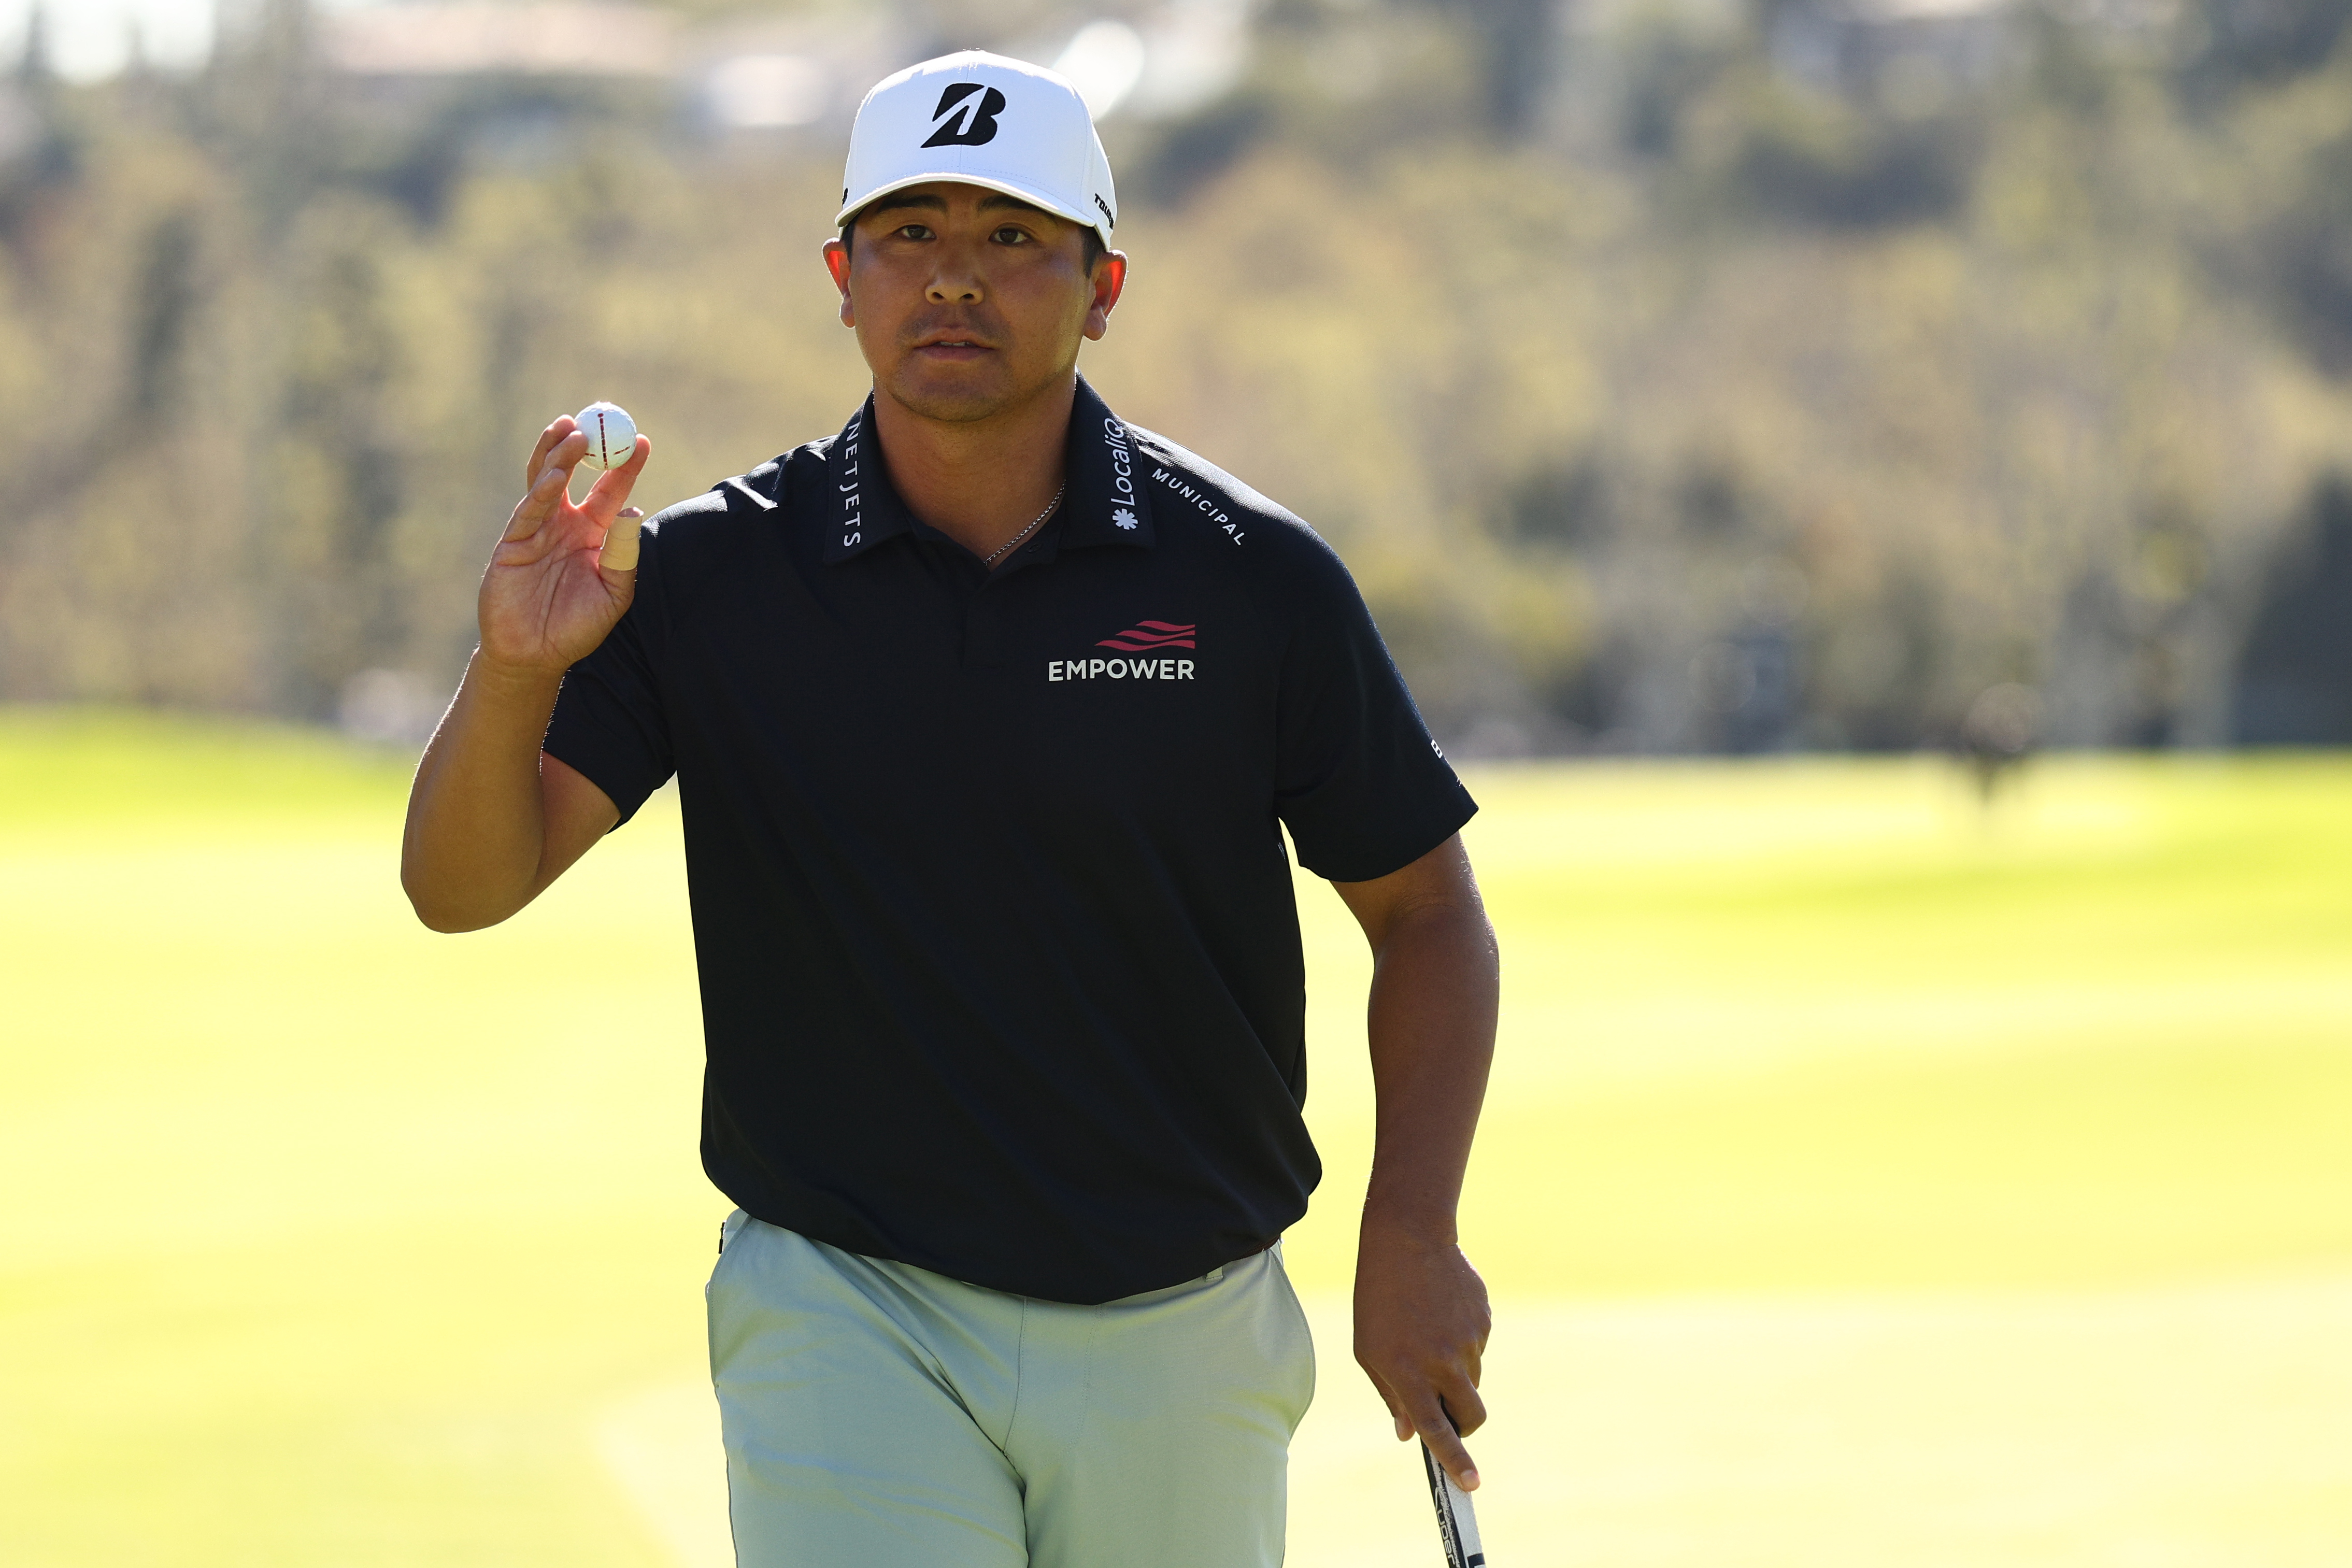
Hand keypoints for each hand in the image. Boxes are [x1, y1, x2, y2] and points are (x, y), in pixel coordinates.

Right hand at [477, 415, 651, 677]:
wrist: (535, 656)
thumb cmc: (577, 627)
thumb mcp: (613, 593)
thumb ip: (623, 554)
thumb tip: (635, 510)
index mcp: (594, 534)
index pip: (611, 491)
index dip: (625, 466)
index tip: (643, 442)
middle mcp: (565, 524)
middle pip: (574, 475)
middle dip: (586, 447)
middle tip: (601, 420)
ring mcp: (537, 530)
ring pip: (545, 482)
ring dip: (557, 456)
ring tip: (572, 431)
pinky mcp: (513, 543)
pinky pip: (528, 511)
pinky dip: (540, 491)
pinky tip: (554, 475)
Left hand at [1354, 1221, 1490, 1491]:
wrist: (1407, 1239)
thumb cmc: (1378, 1298)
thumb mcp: (1368, 1350)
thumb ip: (1390, 1394)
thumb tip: (1407, 1434)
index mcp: (1408, 1373)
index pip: (1436, 1430)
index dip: (1455, 1461)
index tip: (1470, 1485)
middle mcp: (1442, 1362)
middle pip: (1471, 1415)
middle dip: (1464, 1423)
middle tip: (1449, 1410)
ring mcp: (1467, 1342)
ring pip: (1472, 1378)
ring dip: (1455, 1372)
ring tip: (1427, 1332)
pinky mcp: (1483, 1322)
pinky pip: (1476, 1347)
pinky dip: (1461, 1340)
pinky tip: (1440, 1311)